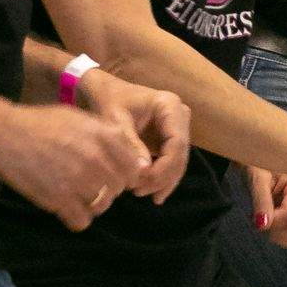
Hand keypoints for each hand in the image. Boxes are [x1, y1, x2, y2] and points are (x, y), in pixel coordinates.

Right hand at [0, 104, 149, 231]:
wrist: (7, 133)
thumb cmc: (42, 123)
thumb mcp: (81, 118)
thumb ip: (107, 134)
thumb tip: (129, 153)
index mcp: (105, 137)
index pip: (133, 168)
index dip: (125, 174)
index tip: (112, 175)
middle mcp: (97, 159)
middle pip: (118, 189)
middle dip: (108, 189)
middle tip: (91, 185)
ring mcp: (79, 181)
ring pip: (102, 206)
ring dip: (93, 204)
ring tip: (77, 195)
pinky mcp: (60, 199)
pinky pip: (82, 221)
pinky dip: (76, 217)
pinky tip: (67, 207)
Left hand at [75, 71, 190, 202]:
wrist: (106, 92)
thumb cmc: (110, 102)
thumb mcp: (116, 122)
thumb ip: (131, 144)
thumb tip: (145, 171)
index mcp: (169, 106)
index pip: (177, 142)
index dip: (164, 166)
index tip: (144, 181)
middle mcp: (180, 115)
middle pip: (180, 153)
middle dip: (162, 177)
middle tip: (139, 191)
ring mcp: (178, 126)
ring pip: (178, 160)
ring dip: (163, 181)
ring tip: (142, 193)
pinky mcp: (171, 137)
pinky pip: (172, 160)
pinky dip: (163, 177)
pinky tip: (155, 194)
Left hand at [244, 166, 286, 247]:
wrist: (263, 162)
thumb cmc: (260, 166)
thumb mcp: (256, 178)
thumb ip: (261, 200)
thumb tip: (262, 225)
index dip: (271, 221)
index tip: (254, 217)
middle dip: (275, 231)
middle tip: (259, 218)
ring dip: (278, 236)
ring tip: (265, 219)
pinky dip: (283, 238)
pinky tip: (273, 224)